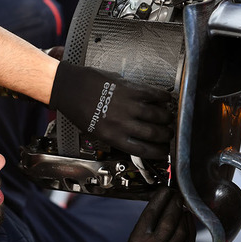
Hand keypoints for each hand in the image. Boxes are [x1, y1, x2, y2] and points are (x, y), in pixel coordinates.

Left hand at [49, 62, 173, 158]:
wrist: (70, 88)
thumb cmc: (79, 109)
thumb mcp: (96, 131)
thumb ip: (116, 135)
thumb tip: (132, 138)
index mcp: (113, 137)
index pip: (143, 150)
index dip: (158, 152)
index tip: (165, 151)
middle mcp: (122, 123)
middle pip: (154, 133)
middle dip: (166, 135)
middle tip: (170, 134)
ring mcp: (127, 105)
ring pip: (157, 115)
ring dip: (167, 117)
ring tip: (169, 118)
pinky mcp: (129, 89)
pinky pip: (152, 94)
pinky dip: (163, 97)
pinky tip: (167, 99)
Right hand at [126, 187, 195, 241]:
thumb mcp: (136, 237)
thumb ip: (148, 222)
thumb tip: (165, 200)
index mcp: (139, 241)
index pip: (151, 214)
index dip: (160, 199)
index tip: (165, 190)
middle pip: (168, 220)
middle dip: (174, 204)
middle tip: (177, 195)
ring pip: (181, 228)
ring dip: (183, 214)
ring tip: (182, 206)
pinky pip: (189, 238)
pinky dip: (190, 225)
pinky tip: (187, 218)